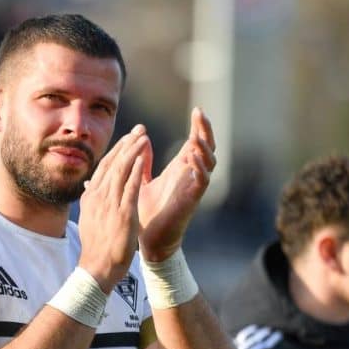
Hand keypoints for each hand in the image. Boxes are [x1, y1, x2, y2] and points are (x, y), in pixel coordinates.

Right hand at [77, 124, 149, 292]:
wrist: (97, 268)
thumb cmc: (97, 247)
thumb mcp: (90, 219)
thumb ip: (92, 201)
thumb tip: (89, 188)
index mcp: (91, 197)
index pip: (104, 167)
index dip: (117, 151)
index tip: (128, 139)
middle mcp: (98, 197)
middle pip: (113, 163)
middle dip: (127, 144)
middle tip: (140, 130)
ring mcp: (109, 204)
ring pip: (121, 170)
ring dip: (133, 151)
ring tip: (143, 137)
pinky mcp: (122, 213)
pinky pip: (129, 186)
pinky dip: (136, 170)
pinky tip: (143, 157)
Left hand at [138, 107, 215, 261]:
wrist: (148, 239)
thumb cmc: (146, 212)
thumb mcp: (140, 180)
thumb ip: (142, 161)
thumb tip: (138, 139)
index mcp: (180, 169)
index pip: (195, 142)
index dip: (198, 126)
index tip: (197, 109)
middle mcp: (190, 175)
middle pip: (207, 147)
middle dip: (206, 130)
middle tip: (200, 113)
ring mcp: (193, 187)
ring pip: (209, 162)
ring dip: (204, 147)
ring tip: (196, 136)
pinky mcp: (192, 199)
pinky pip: (202, 180)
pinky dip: (200, 167)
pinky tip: (191, 156)